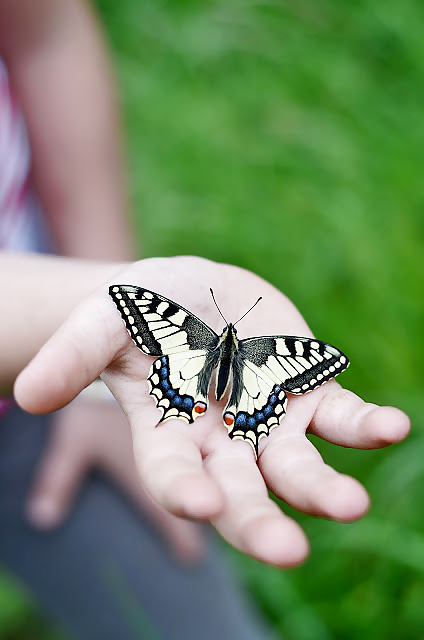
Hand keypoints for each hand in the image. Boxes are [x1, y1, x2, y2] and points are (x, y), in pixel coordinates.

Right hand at [15, 256, 409, 565]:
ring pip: (297, 467)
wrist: (194, 295)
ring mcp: (268, 421)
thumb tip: (27, 394)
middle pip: (240, 494)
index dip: (182, 490)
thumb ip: (71, 356)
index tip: (197, 504)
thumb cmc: (143, 314)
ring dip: (324, 489)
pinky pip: (339, 416)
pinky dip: (365, 426)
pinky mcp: (304, 393)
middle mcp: (222, 442)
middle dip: (259, 524)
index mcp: (170, 433)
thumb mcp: (102, 322)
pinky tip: (391, 429)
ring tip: (349, 505)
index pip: (173, 475)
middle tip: (286, 551)